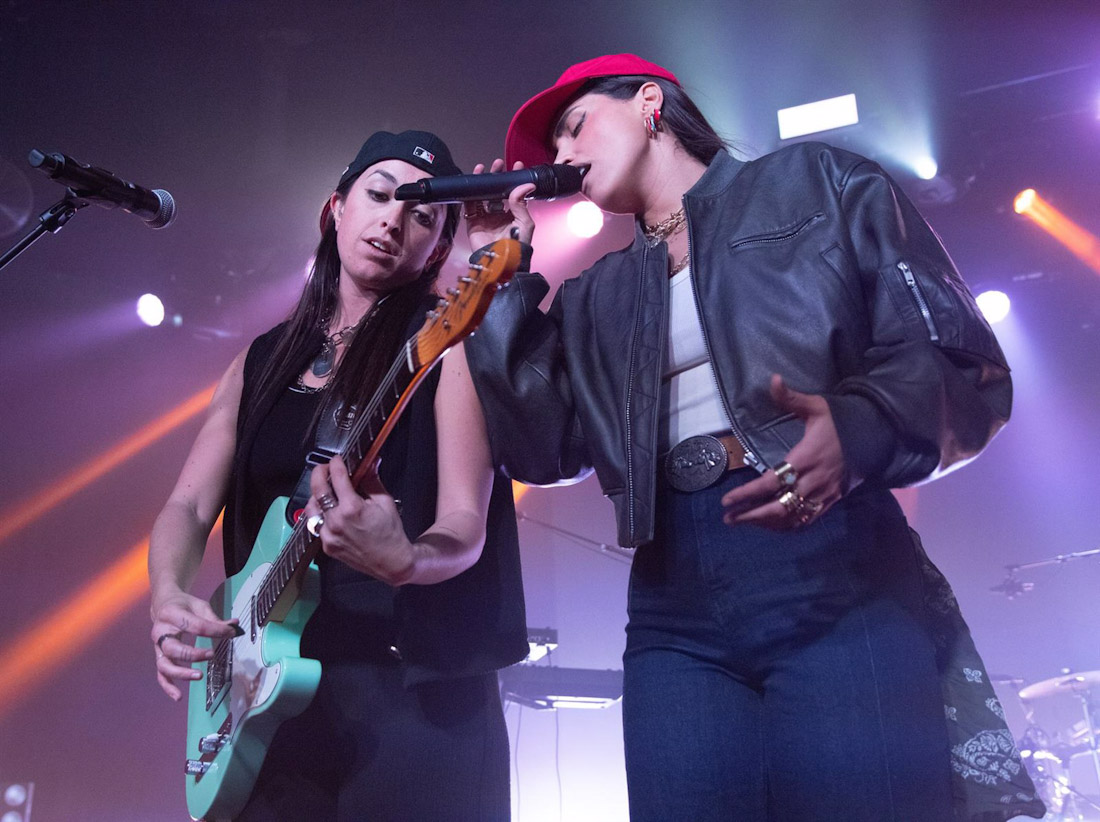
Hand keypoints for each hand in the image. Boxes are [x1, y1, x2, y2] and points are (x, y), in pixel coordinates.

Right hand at [150, 591, 237, 700]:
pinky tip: (178, 696)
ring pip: (164, 664)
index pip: (194, 626)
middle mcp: (160, 632)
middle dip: (193, 654)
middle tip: (212, 655)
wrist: (163, 605)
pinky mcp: (159, 657)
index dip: (215, 631)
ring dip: (181, 673)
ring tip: (199, 676)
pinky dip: (168, 687)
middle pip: (173, 648)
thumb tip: (234, 625)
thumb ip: (215, 618)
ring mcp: (157, 647)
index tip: (231, 634)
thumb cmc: (184, 606)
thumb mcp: (199, 606)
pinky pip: (161, 674)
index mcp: (171, 614)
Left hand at [306, 456, 416, 584]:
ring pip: (312, 508)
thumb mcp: (385, 502)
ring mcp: (329, 535)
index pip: (337, 477)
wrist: (391, 562)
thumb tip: (370, 462)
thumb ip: (372, 480)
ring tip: (325, 491)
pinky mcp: (327, 546)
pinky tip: (331, 512)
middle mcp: (336, 521)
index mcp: (352, 508)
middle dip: (319, 473)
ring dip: (316, 495)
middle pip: (317, 489)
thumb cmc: (391, 532)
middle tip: (324, 468)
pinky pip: (317, 525)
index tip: (337, 459)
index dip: (336, 464)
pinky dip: (322, 515)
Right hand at [465, 159, 535, 249]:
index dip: (515, 179)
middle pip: (496, 191)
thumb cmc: (517, 246)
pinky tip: (471, 182)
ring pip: (482, 195)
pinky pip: (469, 205)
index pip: (514, 193)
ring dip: (482, 182)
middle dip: (497, 176)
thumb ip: (521, 203)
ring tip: (483, 168)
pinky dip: (469, 194)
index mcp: (513, 215)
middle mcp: (499, 215)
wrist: (501, 262)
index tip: (518, 166)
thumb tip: (525, 185)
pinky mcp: (473, 223)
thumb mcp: (525, 223)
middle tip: (499, 164)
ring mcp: (485, 218)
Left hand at [720, 375, 846, 529]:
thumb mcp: (817, 406)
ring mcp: (824, 494)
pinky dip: (787, 526)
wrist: (876, 437)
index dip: (747, 494)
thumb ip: (791, 398)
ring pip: (792, 518)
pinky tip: (770, 524)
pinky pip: (807, 520)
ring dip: (766, 523)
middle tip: (728, 518)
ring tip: (743, 521)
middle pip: (779, 507)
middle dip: (751, 515)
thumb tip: (773, 379)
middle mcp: (814, 481)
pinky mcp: (832, 501)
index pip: (771, 482)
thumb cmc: (841, 422)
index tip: (727, 500)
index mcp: (806, 458)